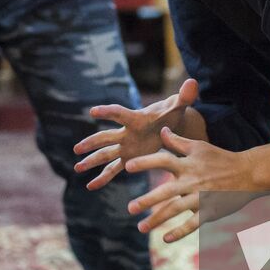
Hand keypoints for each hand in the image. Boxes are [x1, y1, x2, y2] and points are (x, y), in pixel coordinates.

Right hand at [73, 78, 198, 189]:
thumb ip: (185, 95)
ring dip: (91, 161)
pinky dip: (102, 178)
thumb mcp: (179, 105)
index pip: (120, 113)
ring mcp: (125, 146)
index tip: (93, 111)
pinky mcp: (128, 158)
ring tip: (77, 168)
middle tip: (77, 149)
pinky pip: (113, 169)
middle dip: (92, 143)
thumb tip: (192, 83)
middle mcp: (127, 132)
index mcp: (137, 119)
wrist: (169, 124)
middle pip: (106, 137)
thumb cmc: (171, 113)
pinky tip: (90, 186)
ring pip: (105, 154)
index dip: (107, 112)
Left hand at [124, 127, 247, 242]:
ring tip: (141, 227)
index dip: (145, 162)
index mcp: (188, 164)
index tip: (127, 166)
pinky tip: (165, 238)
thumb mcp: (199, 147)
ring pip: (176, 210)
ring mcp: (201, 198)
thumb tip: (162, 130)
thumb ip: (178, 141)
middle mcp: (192, 181)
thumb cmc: (220, 158)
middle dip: (147, 200)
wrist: (247, 174)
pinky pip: (192, 224)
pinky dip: (179, 232)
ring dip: (157, 220)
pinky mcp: (210, 211)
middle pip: (166, 191)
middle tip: (130, 208)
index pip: (163, 160)